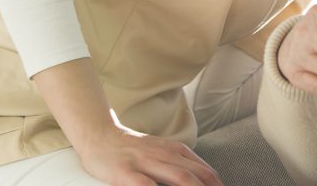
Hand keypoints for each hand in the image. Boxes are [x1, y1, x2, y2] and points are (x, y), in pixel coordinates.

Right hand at [32, 58, 221, 185]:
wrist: (99, 135)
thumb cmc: (134, 149)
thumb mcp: (163, 152)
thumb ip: (182, 165)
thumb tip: (206, 180)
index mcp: (176, 151)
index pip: (205, 171)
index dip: (217, 185)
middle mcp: (165, 155)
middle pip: (197, 175)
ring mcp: (146, 163)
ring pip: (178, 178)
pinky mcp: (126, 172)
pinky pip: (145, 185)